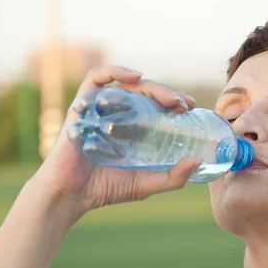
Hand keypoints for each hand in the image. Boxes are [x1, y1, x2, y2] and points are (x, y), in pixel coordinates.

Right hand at [32, 66, 199, 216]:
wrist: (70, 195)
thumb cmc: (104, 189)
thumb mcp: (145, 184)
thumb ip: (172, 177)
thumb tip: (198, 161)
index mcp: (131, 128)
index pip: (155, 105)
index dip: (173, 102)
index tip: (190, 108)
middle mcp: (116, 114)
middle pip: (145, 92)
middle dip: (167, 94)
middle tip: (184, 105)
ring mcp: (99, 108)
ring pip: (127, 83)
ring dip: (151, 86)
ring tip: (169, 99)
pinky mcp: (81, 105)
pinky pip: (95, 78)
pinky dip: (115, 71)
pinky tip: (135, 76)